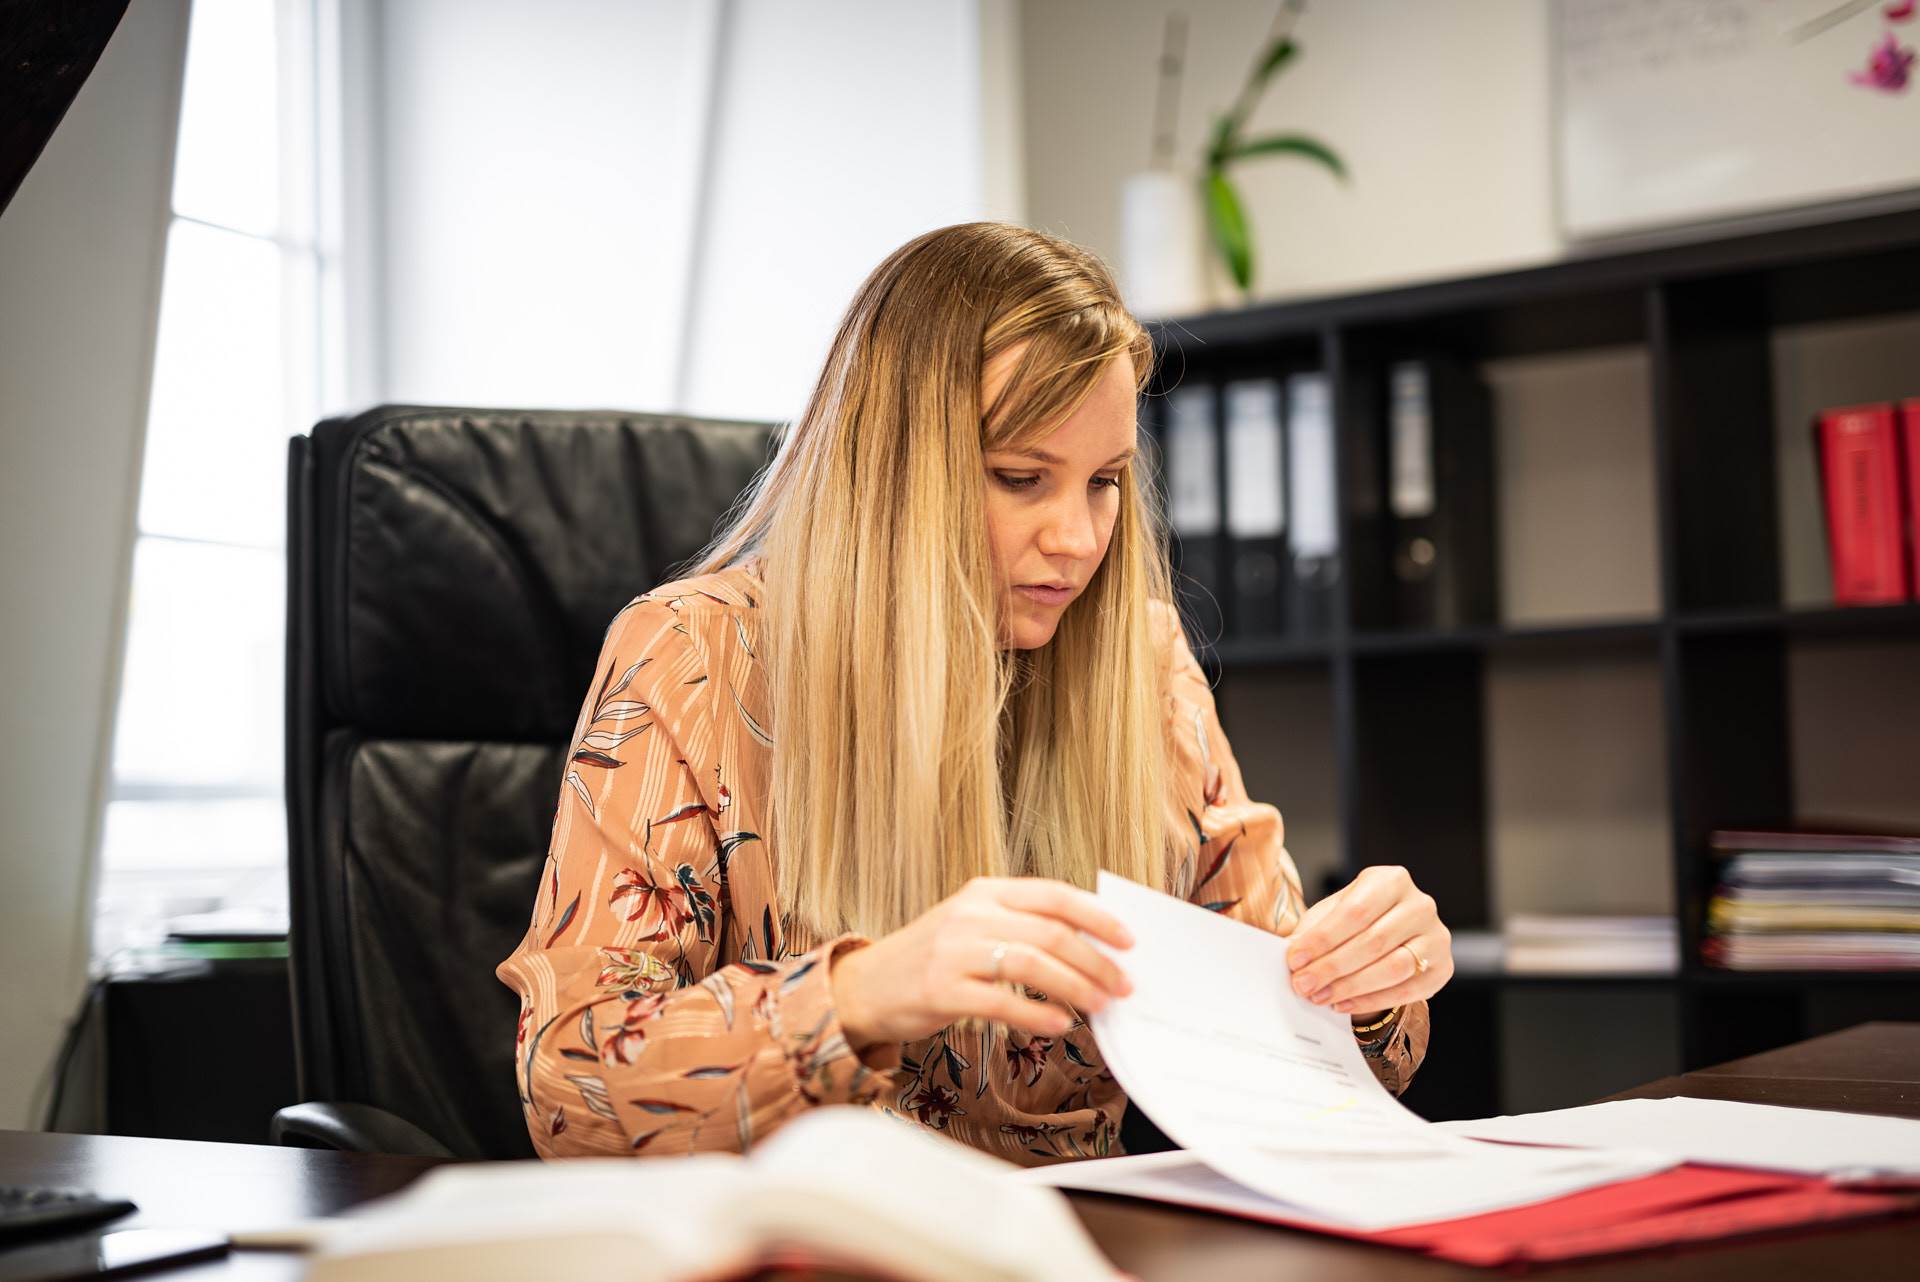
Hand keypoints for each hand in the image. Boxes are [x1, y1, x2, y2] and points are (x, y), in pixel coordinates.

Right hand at [829, 876, 1134, 1050]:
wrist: (865, 986)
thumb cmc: (931, 958)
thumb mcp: (973, 924)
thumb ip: (1022, 927)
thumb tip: (1090, 947)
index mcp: (985, 891)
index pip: (1054, 895)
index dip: (1097, 917)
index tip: (1128, 940)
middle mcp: (970, 914)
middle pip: (1050, 933)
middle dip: (1096, 962)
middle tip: (1122, 986)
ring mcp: (953, 951)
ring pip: (1031, 965)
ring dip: (1075, 987)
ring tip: (1099, 1006)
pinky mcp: (941, 990)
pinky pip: (1001, 1002)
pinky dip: (1037, 1015)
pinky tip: (1060, 1025)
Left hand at [1284, 865, 1451, 1021]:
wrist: (1394, 935)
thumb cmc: (1358, 919)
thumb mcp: (1333, 912)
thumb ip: (1313, 929)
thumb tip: (1289, 950)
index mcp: (1391, 880)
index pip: (1355, 911)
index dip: (1322, 938)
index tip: (1295, 959)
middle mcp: (1420, 905)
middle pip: (1373, 941)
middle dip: (1332, 967)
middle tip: (1303, 984)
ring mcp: (1436, 937)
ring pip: (1394, 968)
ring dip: (1351, 987)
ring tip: (1321, 996)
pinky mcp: (1443, 968)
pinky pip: (1407, 991)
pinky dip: (1371, 1001)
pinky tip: (1343, 1004)